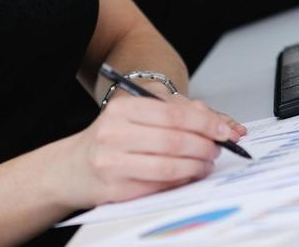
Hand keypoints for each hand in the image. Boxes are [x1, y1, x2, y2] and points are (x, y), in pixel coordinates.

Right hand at [58, 94, 248, 206]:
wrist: (72, 168)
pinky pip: (159, 187)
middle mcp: (113, 134)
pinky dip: (181, 182)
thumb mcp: (138, 115)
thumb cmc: (111, 139)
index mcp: (121, 109)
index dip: (205, 124)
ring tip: (205, 164)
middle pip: (174, 140)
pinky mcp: (115, 190)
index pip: (174, 114)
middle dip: (204, 146)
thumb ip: (179, 114)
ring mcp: (112, 163)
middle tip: (217, 149)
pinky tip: (188, 176)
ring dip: (196, 167)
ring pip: (168, 166)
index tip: (225, 131)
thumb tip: (223, 124)